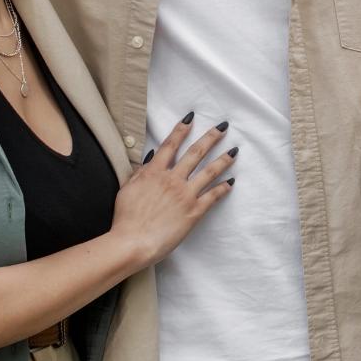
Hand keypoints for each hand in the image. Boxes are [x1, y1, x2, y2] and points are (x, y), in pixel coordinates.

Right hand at [112, 115, 234, 267]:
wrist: (133, 242)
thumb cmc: (126, 218)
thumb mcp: (127, 189)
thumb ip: (141, 172)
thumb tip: (152, 158)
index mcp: (154, 172)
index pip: (170, 145)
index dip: (181, 129)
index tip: (191, 118)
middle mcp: (173, 179)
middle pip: (195, 153)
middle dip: (211, 138)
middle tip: (223, 127)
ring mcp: (185, 194)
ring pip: (209, 172)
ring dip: (223, 160)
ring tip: (234, 151)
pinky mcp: (194, 211)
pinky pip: (212, 196)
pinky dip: (223, 188)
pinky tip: (231, 181)